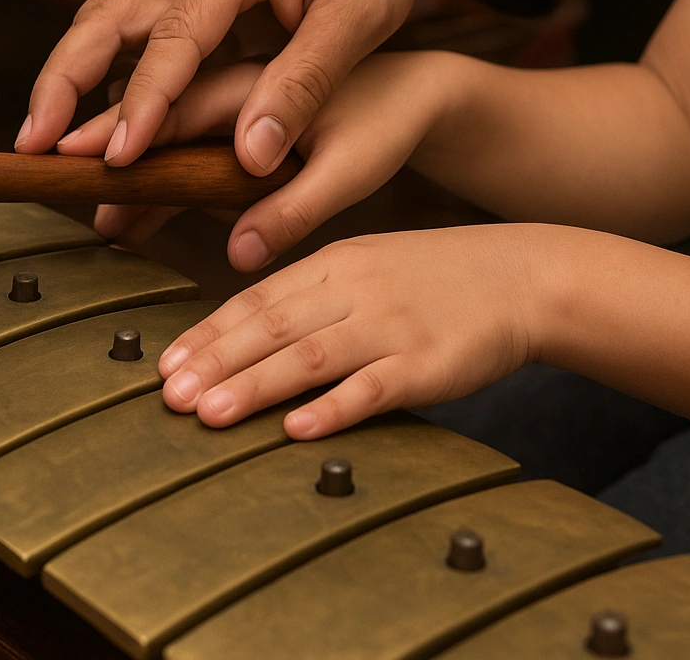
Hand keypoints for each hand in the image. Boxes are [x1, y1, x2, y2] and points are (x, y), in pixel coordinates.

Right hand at [61, 52, 461, 269]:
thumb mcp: (360, 17)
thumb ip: (303, 82)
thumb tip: (253, 156)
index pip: (174, 35)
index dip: (143, 101)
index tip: (117, 157)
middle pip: (108, 15)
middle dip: (62, 80)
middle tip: (34, 145)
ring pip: (108, 16)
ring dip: (71, 74)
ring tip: (46, 138)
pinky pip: (134, 21)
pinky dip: (107, 66)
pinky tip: (97, 113)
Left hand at [154, 224, 551, 438]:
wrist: (523, 276)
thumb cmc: (439, 278)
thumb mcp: (370, 264)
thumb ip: (312, 294)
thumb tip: (246, 333)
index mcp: (337, 261)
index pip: (259, 298)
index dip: (209, 333)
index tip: (166, 364)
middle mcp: (357, 289)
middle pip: (273, 326)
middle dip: (215, 362)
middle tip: (168, 396)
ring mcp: (392, 325)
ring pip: (311, 355)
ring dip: (255, 386)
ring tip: (209, 415)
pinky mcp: (429, 362)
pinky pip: (374, 387)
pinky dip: (333, 408)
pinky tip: (297, 428)